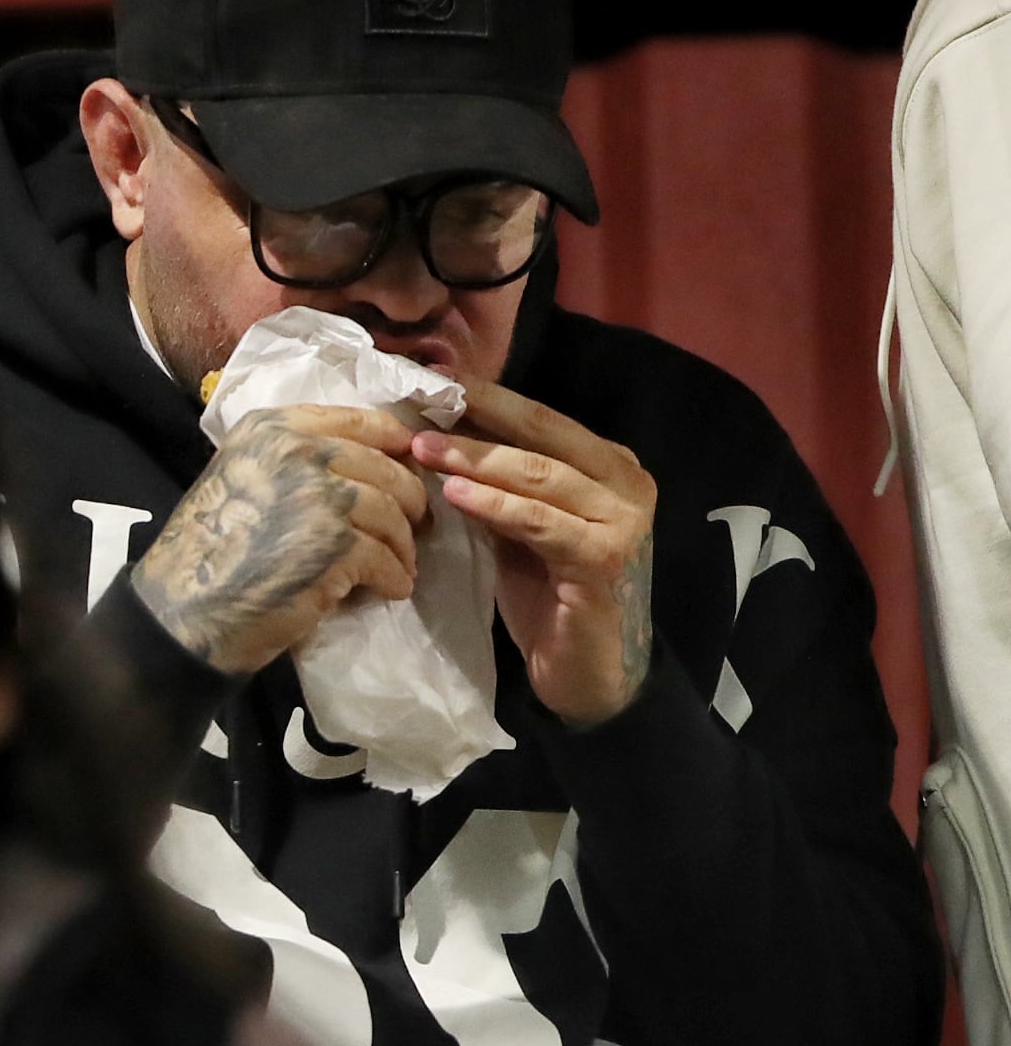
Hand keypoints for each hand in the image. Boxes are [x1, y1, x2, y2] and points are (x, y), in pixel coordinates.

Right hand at [131, 405, 427, 673]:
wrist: (186, 609)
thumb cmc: (209, 548)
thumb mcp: (241, 475)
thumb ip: (291, 458)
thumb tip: (364, 463)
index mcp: (271, 428)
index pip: (359, 419)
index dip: (397, 443)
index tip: (411, 465)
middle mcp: (295, 451)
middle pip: (387, 467)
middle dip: (408, 502)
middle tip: (412, 528)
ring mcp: (318, 496)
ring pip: (393, 513)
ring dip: (402, 545)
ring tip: (398, 566)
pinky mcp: (336, 545)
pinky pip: (387, 558)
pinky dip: (394, 577)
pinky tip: (389, 589)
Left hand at [411, 378, 656, 726]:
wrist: (585, 668)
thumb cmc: (547, 591)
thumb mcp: (516, 522)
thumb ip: (496, 478)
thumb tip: (435, 427)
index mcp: (609, 464)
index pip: (541, 419)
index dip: (486, 397)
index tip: (431, 377)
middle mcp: (625, 484)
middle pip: (543, 434)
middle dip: (477, 415)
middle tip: (420, 401)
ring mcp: (622, 521)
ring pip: (539, 475)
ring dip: (474, 458)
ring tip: (421, 448)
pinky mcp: (604, 559)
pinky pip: (540, 522)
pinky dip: (495, 505)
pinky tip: (453, 493)